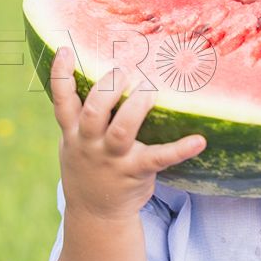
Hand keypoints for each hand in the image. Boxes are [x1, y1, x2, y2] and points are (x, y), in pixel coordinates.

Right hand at [49, 47, 205, 220]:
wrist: (95, 212)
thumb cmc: (87, 165)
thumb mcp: (72, 141)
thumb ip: (77, 114)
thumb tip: (85, 73)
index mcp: (73, 133)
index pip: (62, 101)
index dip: (61, 75)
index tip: (65, 49)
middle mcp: (90, 144)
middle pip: (93, 112)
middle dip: (107, 88)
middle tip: (123, 70)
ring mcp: (112, 159)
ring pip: (121, 131)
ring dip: (136, 107)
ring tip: (149, 89)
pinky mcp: (135, 172)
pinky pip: (159, 159)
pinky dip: (180, 149)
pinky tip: (199, 140)